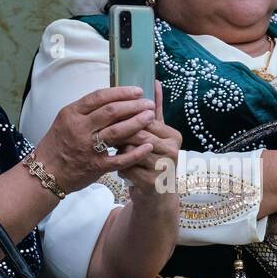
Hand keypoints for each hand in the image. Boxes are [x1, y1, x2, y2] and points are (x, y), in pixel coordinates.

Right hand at [34, 86, 157, 192]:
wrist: (46, 172)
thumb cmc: (57, 145)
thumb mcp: (66, 120)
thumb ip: (86, 111)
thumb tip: (113, 100)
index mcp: (72, 114)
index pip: (99, 97)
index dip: (121, 92)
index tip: (137, 91)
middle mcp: (79, 129)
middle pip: (111, 112)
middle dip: (134, 106)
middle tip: (148, 104)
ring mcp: (87, 148)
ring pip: (117, 132)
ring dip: (137, 123)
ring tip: (151, 118)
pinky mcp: (95, 166)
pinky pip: (119, 159)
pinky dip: (135, 153)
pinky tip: (148, 146)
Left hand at [118, 81, 181, 197]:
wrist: (157, 196)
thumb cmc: (152, 160)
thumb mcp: (155, 134)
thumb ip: (154, 110)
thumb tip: (154, 82)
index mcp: (173, 136)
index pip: (146, 120)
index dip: (127, 116)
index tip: (110, 116)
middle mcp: (173, 151)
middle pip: (138, 134)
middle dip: (120, 133)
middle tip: (103, 130)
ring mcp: (164, 168)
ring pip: (131, 151)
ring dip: (118, 150)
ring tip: (109, 148)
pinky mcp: (152, 183)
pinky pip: (128, 169)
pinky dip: (118, 167)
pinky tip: (114, 167)